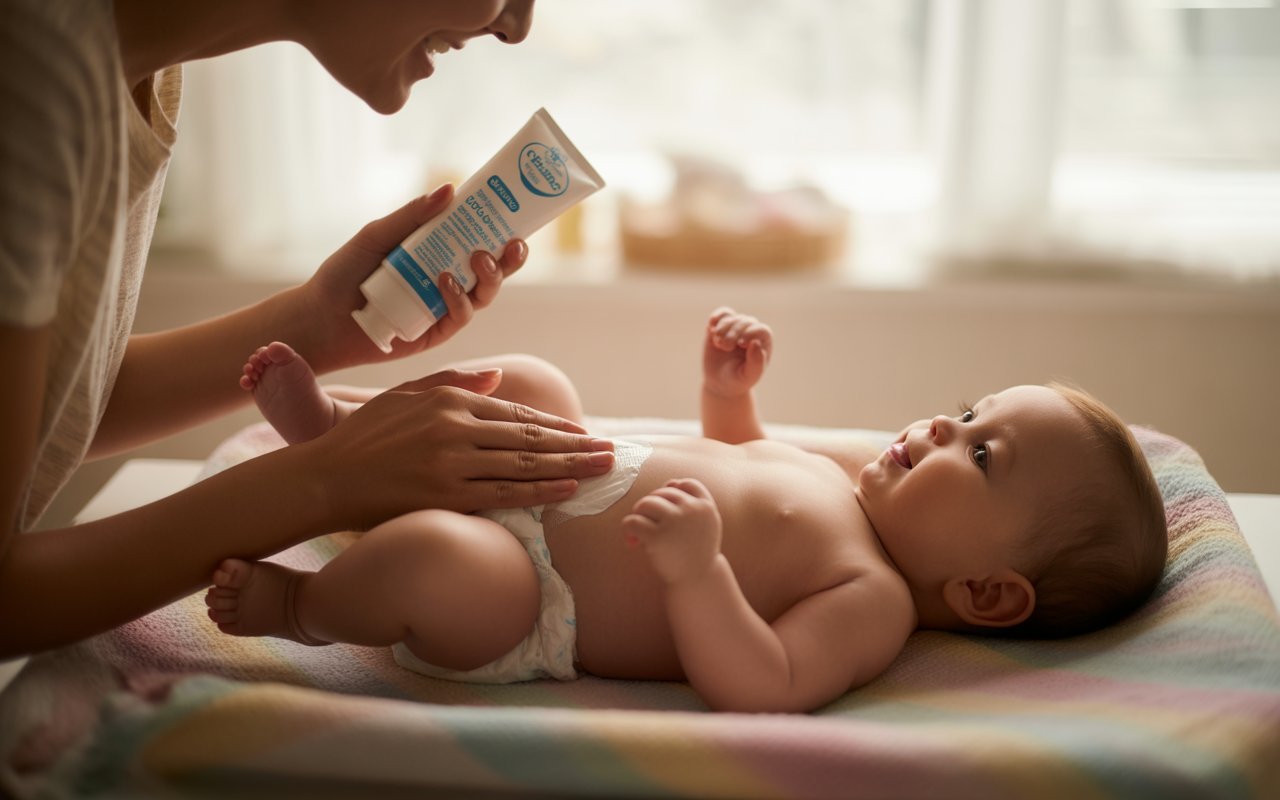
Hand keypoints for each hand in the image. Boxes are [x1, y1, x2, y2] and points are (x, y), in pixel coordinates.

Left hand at [300, 186, 529, 367]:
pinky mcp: (435, 333)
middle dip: (509, 259)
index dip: (501, 231)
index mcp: (437, 254)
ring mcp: (443, 309)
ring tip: (479, 258)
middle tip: (513, 243)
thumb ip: (411, 215)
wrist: (319, 318)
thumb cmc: (344, 274)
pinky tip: (445, 282)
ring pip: (483, 295)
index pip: (478, 241)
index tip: (515, 216)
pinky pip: (459, 317)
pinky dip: (458, 299)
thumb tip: (449, 190)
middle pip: (491, 271)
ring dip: (489, 277)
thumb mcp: (376, 236)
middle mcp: (446, 281)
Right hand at [304, 367, 614, 525]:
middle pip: (530, 437)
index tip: (583, 433)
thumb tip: (495, 380)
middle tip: (611, 451)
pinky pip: (504, 492)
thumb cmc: (364, 436)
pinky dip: (540, 490)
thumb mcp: (406, 394)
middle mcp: (456, 428)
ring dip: (570, 466)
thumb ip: (453, 381)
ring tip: (603, 469)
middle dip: (576, 445)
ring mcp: (452, 463)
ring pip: (525, 463)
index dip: (554, 426)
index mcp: (449, 401)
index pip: (514, 414)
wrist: (324, 477)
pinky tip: (568, 488)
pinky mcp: (446, 495)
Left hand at [622, 478, 722, 585]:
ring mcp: (675, 522)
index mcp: (706, 507)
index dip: (674, 490)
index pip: (688, 484)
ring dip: (639, 515)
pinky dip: (628, 529)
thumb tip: (671, 481)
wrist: (697, 581)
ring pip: (645, 503)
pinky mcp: (657, 537)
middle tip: (648, 526)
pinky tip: (632, 542)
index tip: (667, 508)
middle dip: (652, 508)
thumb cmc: (696, 552)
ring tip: (640, 533)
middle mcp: (692, 510)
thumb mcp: (705, 524)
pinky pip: (633, 521)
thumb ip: (693, 502)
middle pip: (662, 493)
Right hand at [703, 307, 771, 399]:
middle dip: (734, 333)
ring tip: (719, 344)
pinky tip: (711, 325)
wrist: (721, 383)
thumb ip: (756, 363)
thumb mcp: (749, 376)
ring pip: (732, 318)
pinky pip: (722, 314)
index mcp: (762, 342)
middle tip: (725, 347)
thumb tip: (756, 343)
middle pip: (745, 322)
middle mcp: (751, 332)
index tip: (741, 344)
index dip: (751, 333)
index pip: (761, 330)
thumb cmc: (739, 380)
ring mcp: (736, 328)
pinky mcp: (721, 326)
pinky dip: (717, 316)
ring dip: (723, 329)